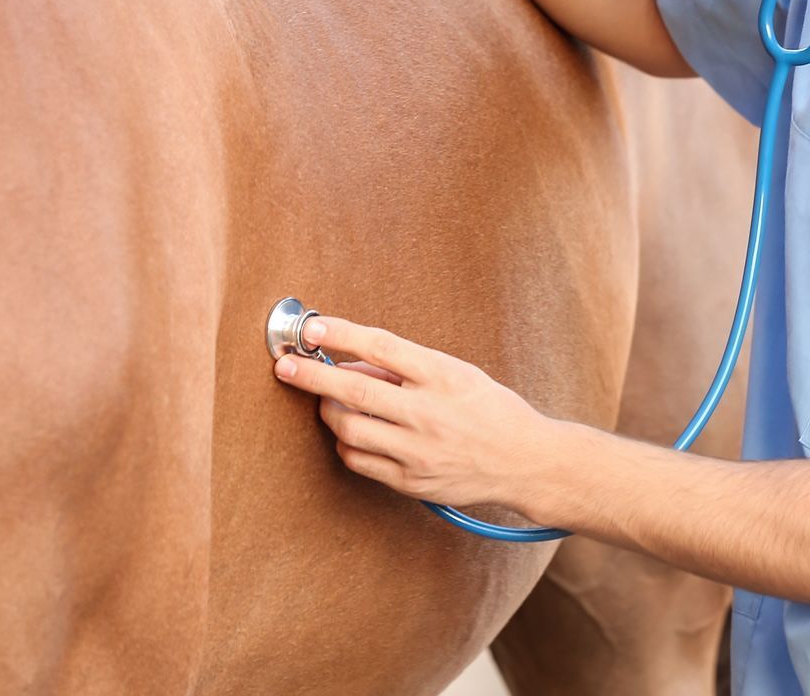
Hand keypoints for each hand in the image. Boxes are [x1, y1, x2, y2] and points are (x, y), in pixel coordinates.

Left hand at [270, 314, 561, 512]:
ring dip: (328, 411)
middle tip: (285, 364)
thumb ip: (406, 367)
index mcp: (442, 376)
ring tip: (328, 400)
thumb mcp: (457, 373)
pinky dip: (346, 442)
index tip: (313, 327)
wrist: (524, 461)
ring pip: (348, 428)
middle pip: (354, 390)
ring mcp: (417, 451)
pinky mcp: (410, 482)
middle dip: (311, 375)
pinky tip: (351, 431)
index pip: (381, 346)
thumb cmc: (490, 409)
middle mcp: (428, 413)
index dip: (341, 334)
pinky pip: (358, 460)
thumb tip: (350, 360)